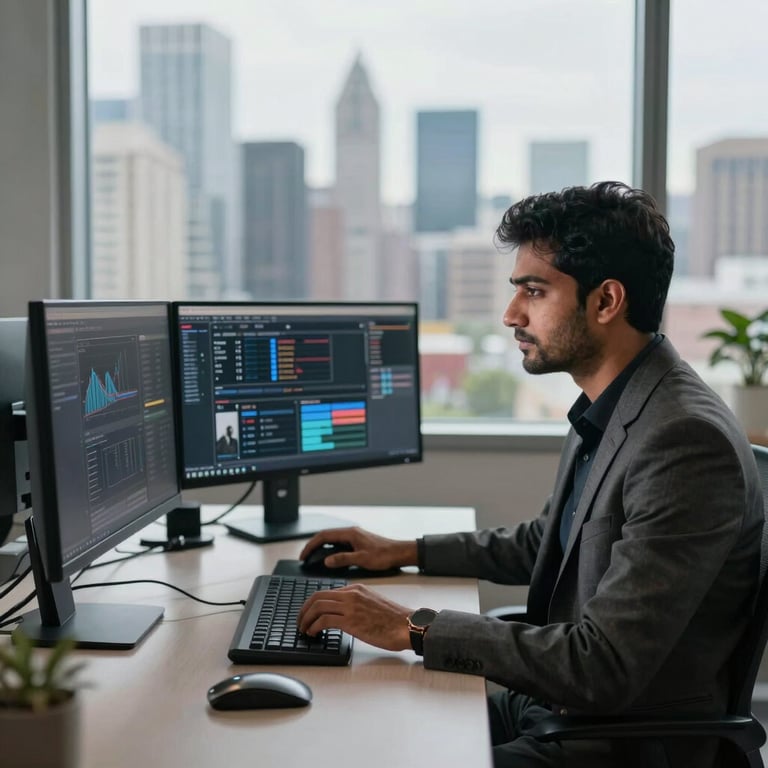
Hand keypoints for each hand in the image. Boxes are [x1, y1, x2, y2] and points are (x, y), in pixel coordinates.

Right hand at [298, 527, 417, 571]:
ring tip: (313, 560)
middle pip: (326, 537)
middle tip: (305, 558)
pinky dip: (330, 551)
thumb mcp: (362, 559)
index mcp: (350, 533)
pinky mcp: (357, 543)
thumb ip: (343, 559)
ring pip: (332, 541)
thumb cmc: (384, 555)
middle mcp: (350, 533)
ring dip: (321, 548)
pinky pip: (339, 545)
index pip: (324, 536)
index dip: (311, 545)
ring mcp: (354, 538)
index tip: (304, 556)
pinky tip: (329, 560)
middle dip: (313, 546)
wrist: (399, 553)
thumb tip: (326, 561)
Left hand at [298, 583, 412, 651]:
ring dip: (306, 619)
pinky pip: (324, 620)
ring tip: (304, 630)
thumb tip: (341, 615)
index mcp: (356, 588)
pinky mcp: (351, 620)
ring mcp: (351, 606)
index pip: (326, 592)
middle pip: (317, 597)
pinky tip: (314, 634)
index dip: (312, 604)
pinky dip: (314, 627)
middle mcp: (351, 594)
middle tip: (300, 622)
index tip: (308, 614)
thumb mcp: (372, 603)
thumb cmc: (393, 619)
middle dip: (303, 610)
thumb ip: (356, 603)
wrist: (406, 625)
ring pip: (317, 607)